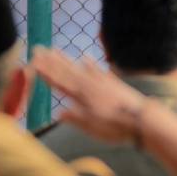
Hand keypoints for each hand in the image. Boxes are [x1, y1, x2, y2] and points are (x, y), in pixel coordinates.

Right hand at [31, 47, 146, 143]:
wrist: (144, 119)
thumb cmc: (116, 127)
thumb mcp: (92, 127)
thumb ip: (76, 118)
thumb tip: (59, 113)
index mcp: (81, 96)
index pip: (59, 82)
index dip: (45, 72)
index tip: (33, 62)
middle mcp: (90, 86)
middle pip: (67, 71)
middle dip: (51, 61)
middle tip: (39, 48)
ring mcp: (102, 83)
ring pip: (80, 68)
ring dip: (66, 59)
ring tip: (55, 49)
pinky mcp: (114, 84)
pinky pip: (99, 71)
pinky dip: (91, 64)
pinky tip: (84, 57)